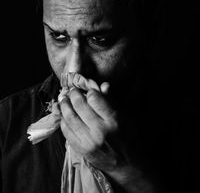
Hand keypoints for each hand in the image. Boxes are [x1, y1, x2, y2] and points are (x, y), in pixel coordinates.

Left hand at [59, 73, 154, 191]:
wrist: (126, 165)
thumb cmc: (128, 137)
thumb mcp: (125, 116)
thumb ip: (112, 100)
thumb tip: (103, 85)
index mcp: (113, 120)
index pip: (94, 98)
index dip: (89, 91)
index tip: (89, 90)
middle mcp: (100, 130)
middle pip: (80, 106)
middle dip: (73, 94)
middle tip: (72, 90)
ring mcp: (88, 141)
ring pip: (70, 117)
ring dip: (64, 105)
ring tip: (64, 99)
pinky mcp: (81, 149)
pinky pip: (66, 131)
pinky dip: (63, 120)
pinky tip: (64, 114)